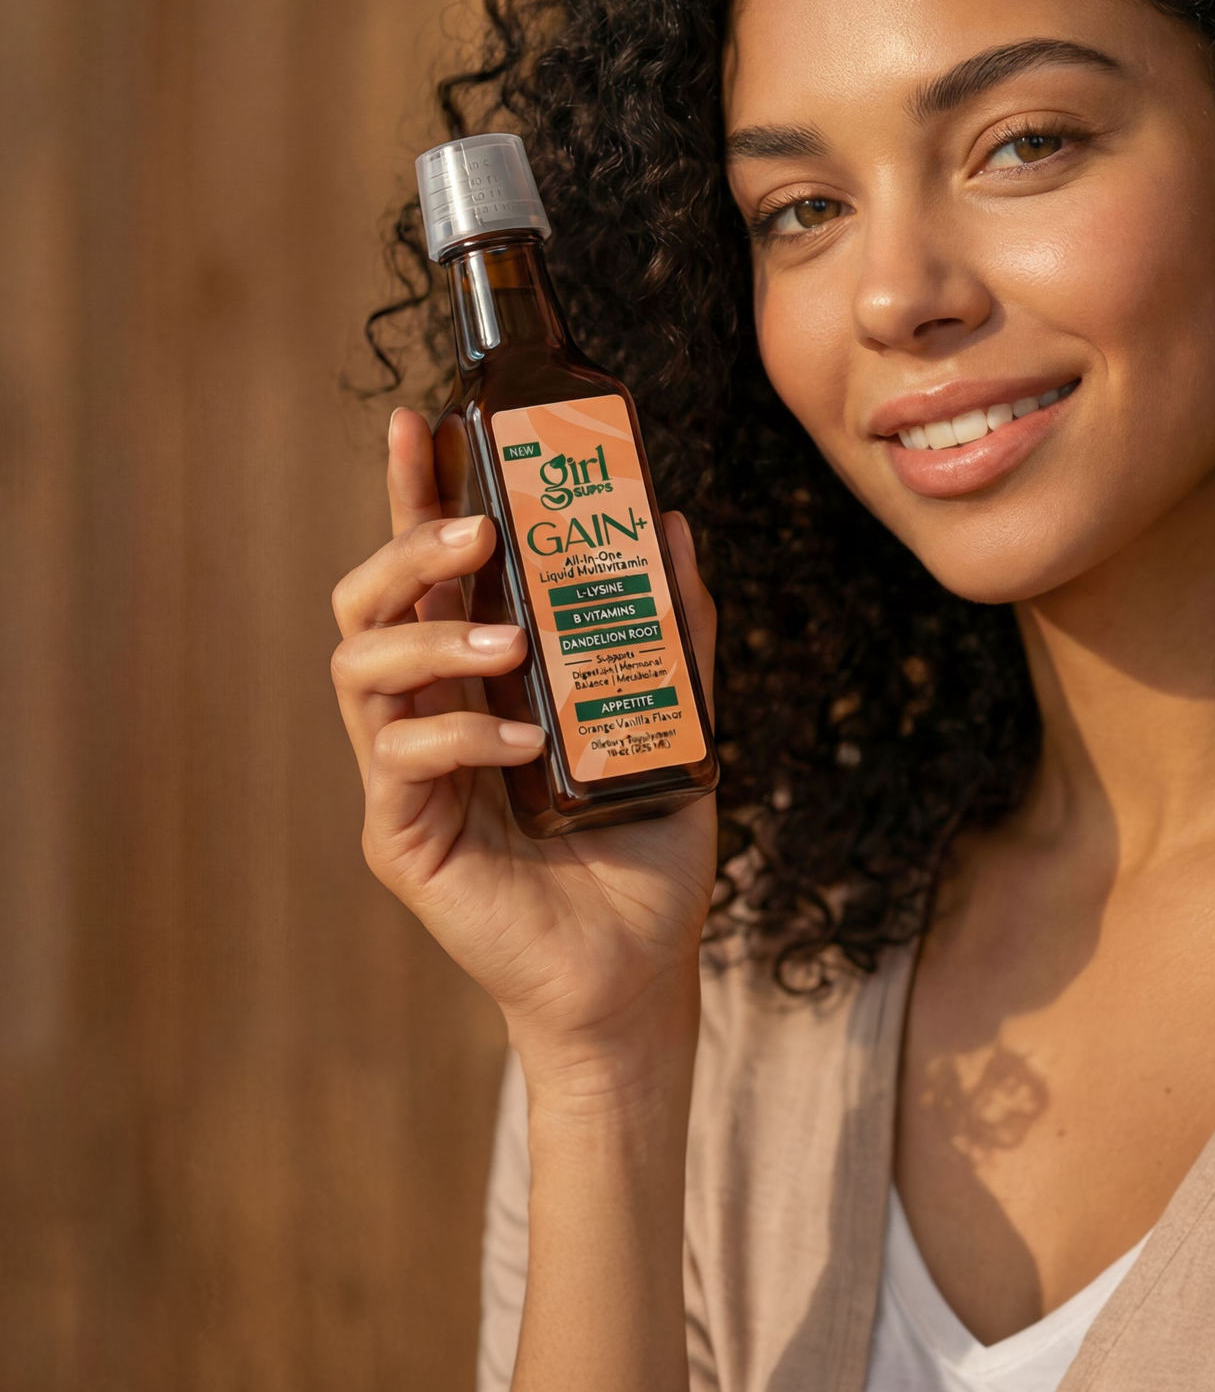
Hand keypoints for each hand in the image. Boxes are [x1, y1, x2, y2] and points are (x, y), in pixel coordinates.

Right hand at [331, 409, 716, 1091]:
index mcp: (478, 677)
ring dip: (432, 633)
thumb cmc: (645, 850)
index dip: (411, 493)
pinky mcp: (403, 836)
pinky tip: (520, 740)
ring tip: (510, 641)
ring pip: (360, 669)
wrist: (637, 970)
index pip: (430, 571)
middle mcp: (428, 713)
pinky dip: (458, 734)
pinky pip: (399, 760)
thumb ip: (673, 629)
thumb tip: (672, 521)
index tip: (419, 421)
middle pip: (368, 605)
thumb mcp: (677, 722)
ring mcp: (405, 775)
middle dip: (406, 549)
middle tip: (473, 527)